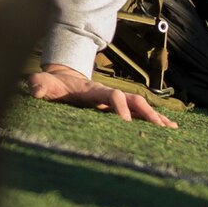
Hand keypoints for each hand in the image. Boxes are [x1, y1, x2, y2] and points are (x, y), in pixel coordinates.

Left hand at [26, 63, 176, 126]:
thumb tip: (34, 90)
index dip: (119, 106)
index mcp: (92, 90)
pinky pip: (138, 113)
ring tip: (172, 128)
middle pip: (132, 100)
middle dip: (146, 112)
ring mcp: (114, 100)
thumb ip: (38, 84)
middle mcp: (108, 94)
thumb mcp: (42, 82)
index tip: (126, 121)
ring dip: (155, 116)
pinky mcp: (117, 107)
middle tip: (161, 127)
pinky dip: (154, 118)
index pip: (111, 95)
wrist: (61, 78)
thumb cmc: (51, 84)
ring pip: (139, 106)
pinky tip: (169, 128)